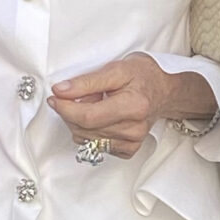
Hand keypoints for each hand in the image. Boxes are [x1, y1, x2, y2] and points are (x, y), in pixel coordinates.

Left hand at [48, 55, 216, 160]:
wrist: (164, 90)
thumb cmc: (143, 76)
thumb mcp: (116, 69)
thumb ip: (87, 81)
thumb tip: (61, 91)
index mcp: (133, 107)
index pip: (87, 116)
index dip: (65, 108)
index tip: (55, 97)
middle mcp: (134, 129)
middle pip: (84, 129)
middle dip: (72, 112)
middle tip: (82, 93)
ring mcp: (132, 142)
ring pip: (86, 139)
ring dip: (81, 121)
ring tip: (97, 103)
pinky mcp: (128, 150)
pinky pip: (95, 145)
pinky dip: (90, 131)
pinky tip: (102, 117)